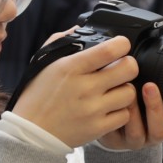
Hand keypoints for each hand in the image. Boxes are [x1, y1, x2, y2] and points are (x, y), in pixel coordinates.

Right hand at [12, 36, 140, 147]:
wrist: (31, 133)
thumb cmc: (37, 95)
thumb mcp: (44, 62)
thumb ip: (64, 41)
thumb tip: (82, 29)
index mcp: (71, 67)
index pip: (110, 49)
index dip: (122, 44)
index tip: (120, 46)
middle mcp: (84, 87)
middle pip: (129, 69)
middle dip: (128, 65)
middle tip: (121, 68)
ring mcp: (92, 109)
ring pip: (130, 93)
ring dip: (125, 89)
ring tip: (113, 90)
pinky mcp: (97, 128)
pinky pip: (125, 115)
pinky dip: (120, 111)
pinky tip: (109, 108)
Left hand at [99, 82, 162, 150]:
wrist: (114, 111)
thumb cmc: (141, 97)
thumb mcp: (155, 90)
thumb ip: (162, 78)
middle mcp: (153, 134)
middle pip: (161, 132)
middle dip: (155, 108)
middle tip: (150, 87)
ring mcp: (135, 139)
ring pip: (138, 134)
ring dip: (134, 112)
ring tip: (129, 93)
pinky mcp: (115, 140)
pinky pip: (117, 136)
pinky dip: (116, 119)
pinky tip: (113, 105)